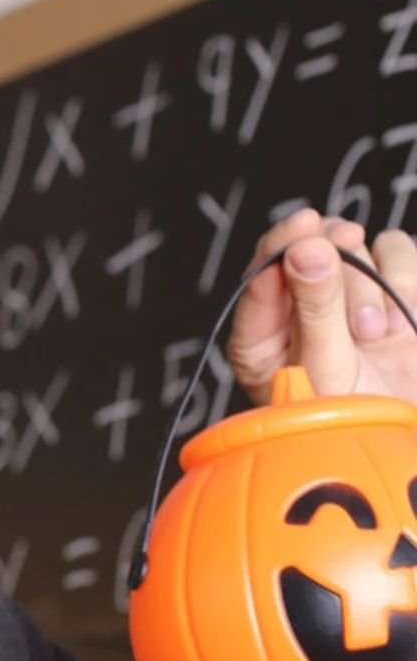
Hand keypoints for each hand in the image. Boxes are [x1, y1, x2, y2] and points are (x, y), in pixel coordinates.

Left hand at [229, 209, 416, 406]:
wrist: (410, 432)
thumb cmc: (354, 417)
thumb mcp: (326, 367)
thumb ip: (315, 307)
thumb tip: (306, 249)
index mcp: (259, 336)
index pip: (260, 272)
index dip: (281, 243)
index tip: (305, 228)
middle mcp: (297, 310)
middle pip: (309, 247)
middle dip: (334, 264)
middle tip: (352, 286)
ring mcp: (344, 298)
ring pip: (354, 246)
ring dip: (369, 284)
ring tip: (372, 334)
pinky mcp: (387, 291)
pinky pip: (395, 251)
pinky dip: (402, 278)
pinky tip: (399, 322)